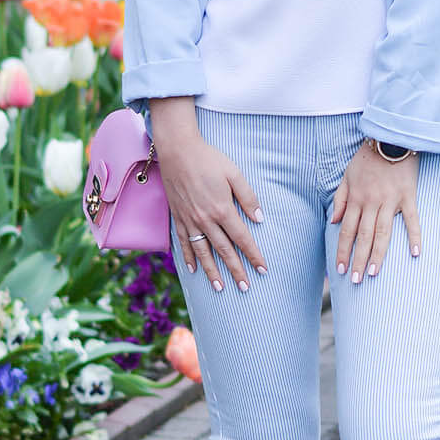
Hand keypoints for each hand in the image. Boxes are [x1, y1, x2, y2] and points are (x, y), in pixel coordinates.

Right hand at [155, 125, 266, 293]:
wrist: (177, 151)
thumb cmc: (209, 159)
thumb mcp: (234, 174)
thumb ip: (248, 197)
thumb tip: (260, 219)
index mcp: (222, 209)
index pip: (242, 239)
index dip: (253, 255)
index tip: (262, 270)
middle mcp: (206, 219)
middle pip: (224, 250)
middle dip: (236, 270)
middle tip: (244, 288)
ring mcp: (190, 220)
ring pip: (203, 252)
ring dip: (212, 271)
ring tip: (220, 288)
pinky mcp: (178, 217)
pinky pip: (184, 242)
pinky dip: (189, 257)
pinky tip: (193, 269)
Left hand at [329, 143, 421, 283]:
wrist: (390, 137)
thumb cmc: (367, 157)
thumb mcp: (347, 175)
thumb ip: (340, 199)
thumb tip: (334, 221)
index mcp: (356, 199)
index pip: (346, 231)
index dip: (342, 251)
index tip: (340, 269)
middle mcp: (371, 202)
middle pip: (364, 236)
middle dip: (358, 260)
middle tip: (356, 280)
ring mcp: (391, 201)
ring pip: (383, 233)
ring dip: (378, 255)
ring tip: (374, 274)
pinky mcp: (408, 196)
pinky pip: (412, 219)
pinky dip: (415, 236)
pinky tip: (416, 253)